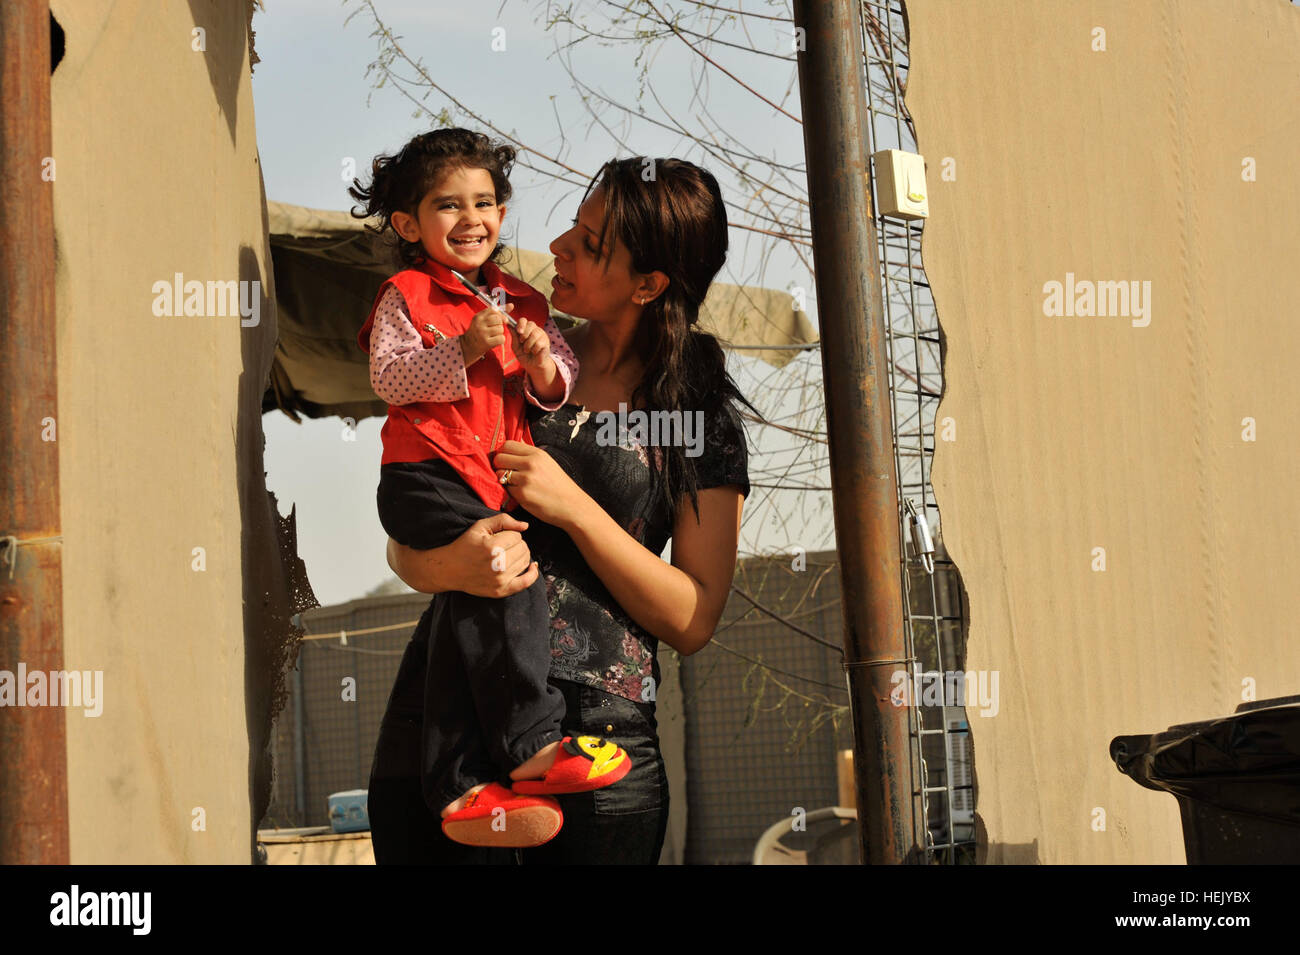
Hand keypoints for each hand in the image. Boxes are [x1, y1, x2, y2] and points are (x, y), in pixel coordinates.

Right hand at [386, 512, 537, 597]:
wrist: (449, 569)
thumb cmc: (465, 545)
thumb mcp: (480, 526)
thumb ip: (503, 520)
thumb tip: (526, 525)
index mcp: (493, 547)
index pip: (517, 535)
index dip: (509, 533)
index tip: (498, 537)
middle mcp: (499, 565)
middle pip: (524, 548)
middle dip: (516, 543)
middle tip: (503, 545)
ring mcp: (500, 580)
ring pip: (526, 561)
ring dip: (520, 555)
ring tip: (507, 554)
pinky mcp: (501, 591)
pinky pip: (526, 582)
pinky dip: (532, 573)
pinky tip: (532, 566)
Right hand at [460, 303, 513, 365]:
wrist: (469, 346)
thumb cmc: (479, 331)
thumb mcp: (484, 320)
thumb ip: (498, 312)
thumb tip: (511, 305)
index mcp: (478, 316)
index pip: (494, 310)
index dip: (499, 315)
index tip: (498, 320)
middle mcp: (479, 323)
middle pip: (499, 319)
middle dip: (499, 324)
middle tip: (494, 329)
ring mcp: (482, 333)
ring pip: (501, 329)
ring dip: (500, 333)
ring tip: (493, 335)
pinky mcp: (486, 342)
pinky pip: (501, 338)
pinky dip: (500, 340)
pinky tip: (494, 341)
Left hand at [493, 441, 589, 529]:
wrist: (571, 505)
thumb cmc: (559, 485)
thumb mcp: (547, 462)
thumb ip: (529, 453)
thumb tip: (514, 444)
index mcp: (537, 453)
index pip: (507, 445)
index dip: (503, 453)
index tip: (507, 460)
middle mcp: (530, 463)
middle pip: (499, 458)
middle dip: (499, 466)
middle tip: (506, 473)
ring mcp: (526, 479)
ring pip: (499, 474)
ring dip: (503, 479)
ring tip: (515, 484)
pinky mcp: (522, 494)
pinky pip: (506, 489)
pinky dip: (510, 492)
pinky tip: (521, 493)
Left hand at [509, 313, 551, 375]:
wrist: (532, 365)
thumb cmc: (524, 355)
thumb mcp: (515, 346)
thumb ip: (514, 336)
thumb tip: (508, 325)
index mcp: (526, 329)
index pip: (523, 320)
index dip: (520, 324)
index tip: (518, 331)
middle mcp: (535, 330)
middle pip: (531, 324)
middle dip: (524, 334)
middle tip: (522, 342)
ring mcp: (542, 335)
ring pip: (534, 334)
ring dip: (528, 344)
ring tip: (527, 350)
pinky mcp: (546, 342)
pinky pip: (539, 343)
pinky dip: (534, 349)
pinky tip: (534, 352)